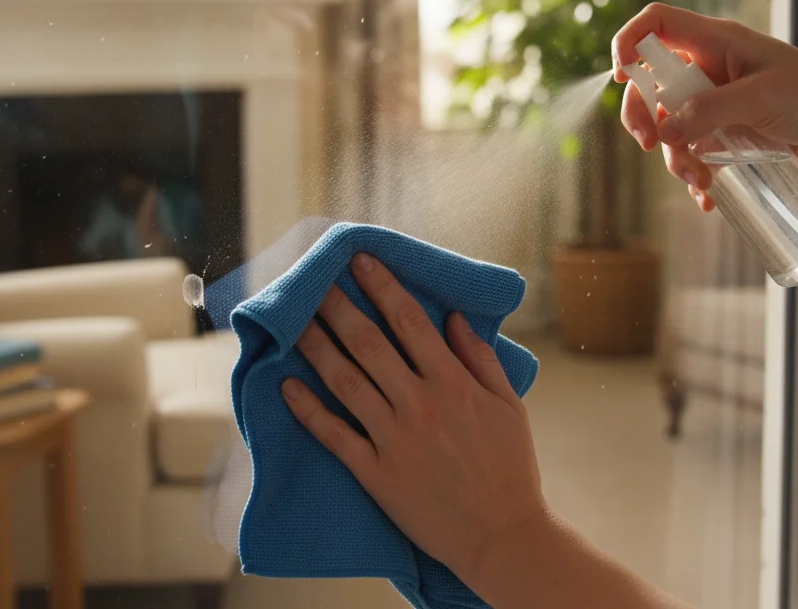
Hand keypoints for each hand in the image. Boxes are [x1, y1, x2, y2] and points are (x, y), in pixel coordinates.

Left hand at [281, 253, 548, 585]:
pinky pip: (334, 435)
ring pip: (344, 381)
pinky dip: (308, 410)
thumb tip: (453, 318)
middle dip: (338, 307)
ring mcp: (394, 438)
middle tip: (316, 282)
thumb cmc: (510, 469)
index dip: (382, 287)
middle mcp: (420, 404)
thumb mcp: (509, 406)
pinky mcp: (376, 473)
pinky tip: (287, 386)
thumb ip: (480, 358)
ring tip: (295, 322)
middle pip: (368, 343)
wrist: (501, 536)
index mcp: (454, 383)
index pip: (410, 322)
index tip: (361, 262)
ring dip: (316, 347)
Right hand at [612, 4, 797, 209]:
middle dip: (644, 117)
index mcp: (715, 41)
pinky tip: (707, 197)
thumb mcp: (760, 99)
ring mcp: (716, 99)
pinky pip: (694, 148)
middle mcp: (709, 66)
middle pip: (651, 82)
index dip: (630, 43)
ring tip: (699, 182)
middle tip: (650, 145)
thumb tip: (665, 132)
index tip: (622, 77)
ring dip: (675, 156)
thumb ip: (709, 111)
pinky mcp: (727, 128)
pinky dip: (694, 172)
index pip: (656, 24)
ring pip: (670, 124)